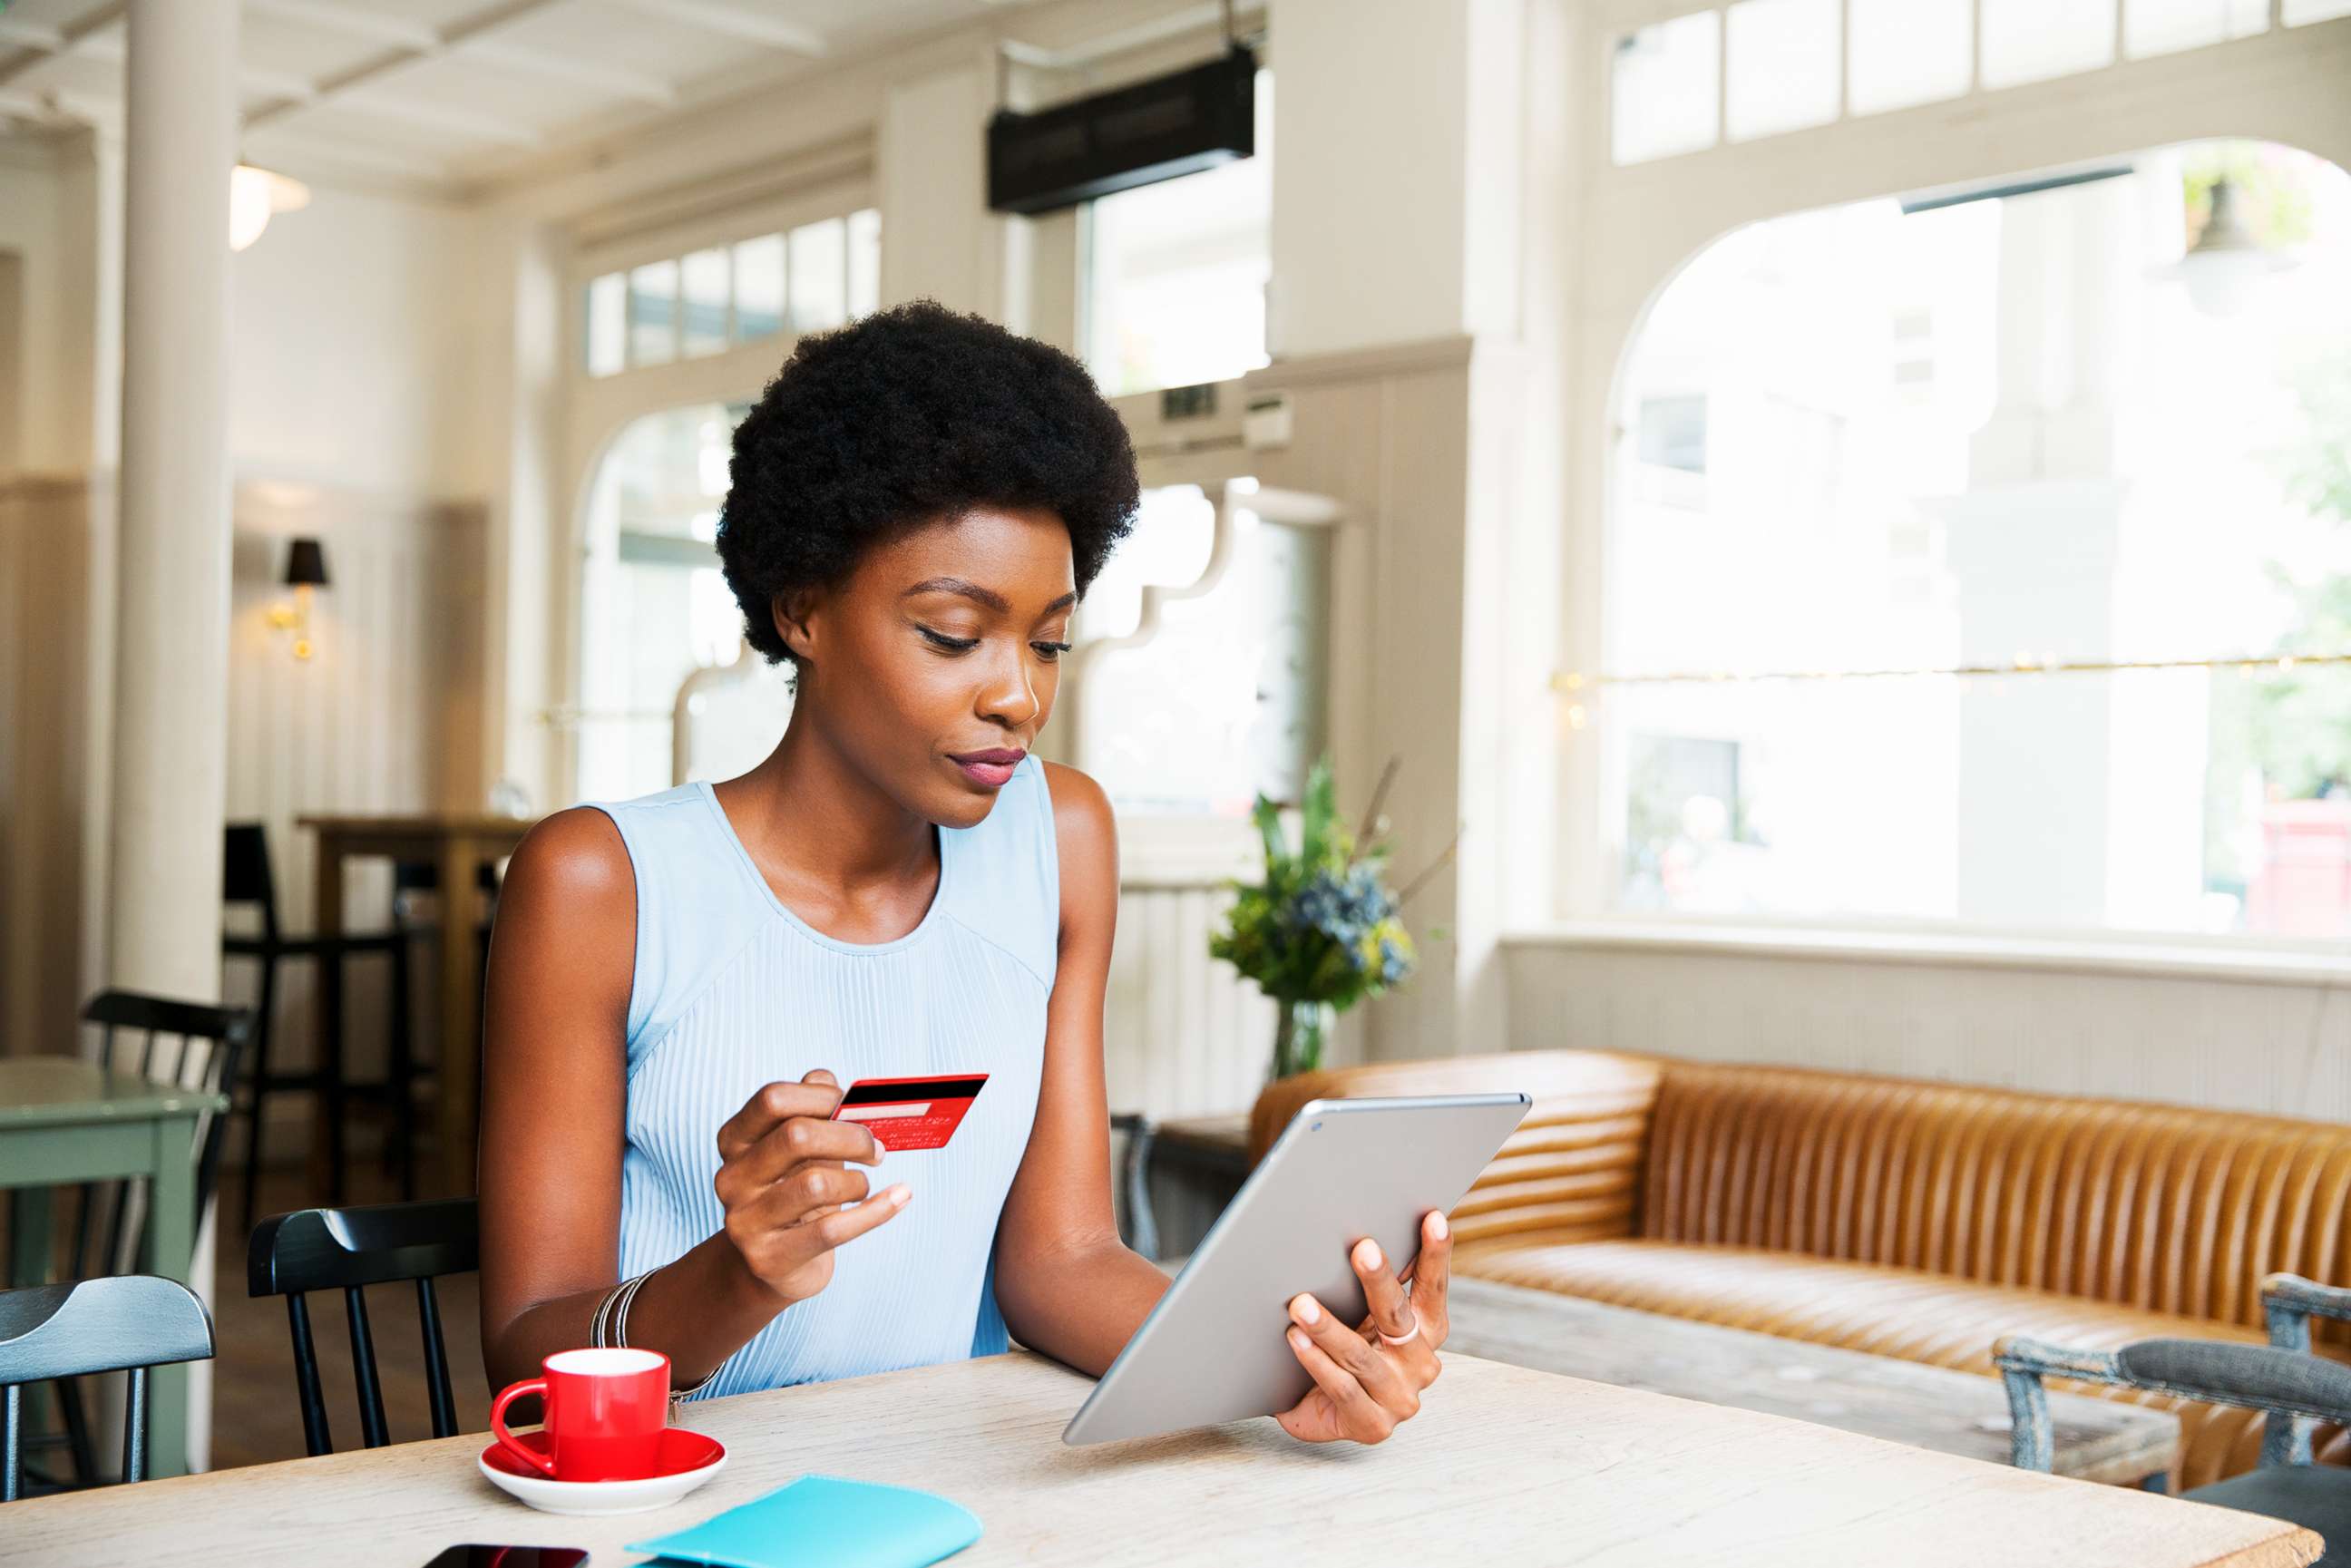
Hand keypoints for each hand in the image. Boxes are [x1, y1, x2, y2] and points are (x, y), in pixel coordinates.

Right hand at [713, 1068, 907, 1307]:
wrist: (773, 1262)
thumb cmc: (795, 1191)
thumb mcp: (801, 1149)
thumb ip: (816, 1111)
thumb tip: (845, 1091)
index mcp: (735, 1140)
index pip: (773, 1099)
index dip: (821, 1096)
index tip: (850, 1107)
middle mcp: (731, 1178)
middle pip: (796, 1136)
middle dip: (851, 1137)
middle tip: (875, 1149)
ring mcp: (745, 1220)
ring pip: (816, 1184)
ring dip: (857, 1182)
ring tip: (863, 1186)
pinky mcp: (768, 1257)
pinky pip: (832, 1230)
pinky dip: (876, 1211)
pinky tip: (898, 1198)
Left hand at [1275, 1209, 1451, 1444]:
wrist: (1320, 1411)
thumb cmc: (1345, 1351)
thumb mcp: (1365, 1317)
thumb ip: (1375, 1288)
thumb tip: (1362, 1234)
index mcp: (1428, 1332)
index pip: (1433, 1288)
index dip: (1436, 1254)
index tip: (1432, 1219)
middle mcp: (1421, 1364)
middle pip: (1398, 1315)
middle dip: (1380, 1280)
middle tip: (1363, 1249)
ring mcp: (1399, 1398)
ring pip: (1361, 1356)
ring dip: (1329, 1328)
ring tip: (1302, 1304)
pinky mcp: (1373, 1425)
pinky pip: (1342, 1388)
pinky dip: (1316, 1362)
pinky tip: (1296, 1340)